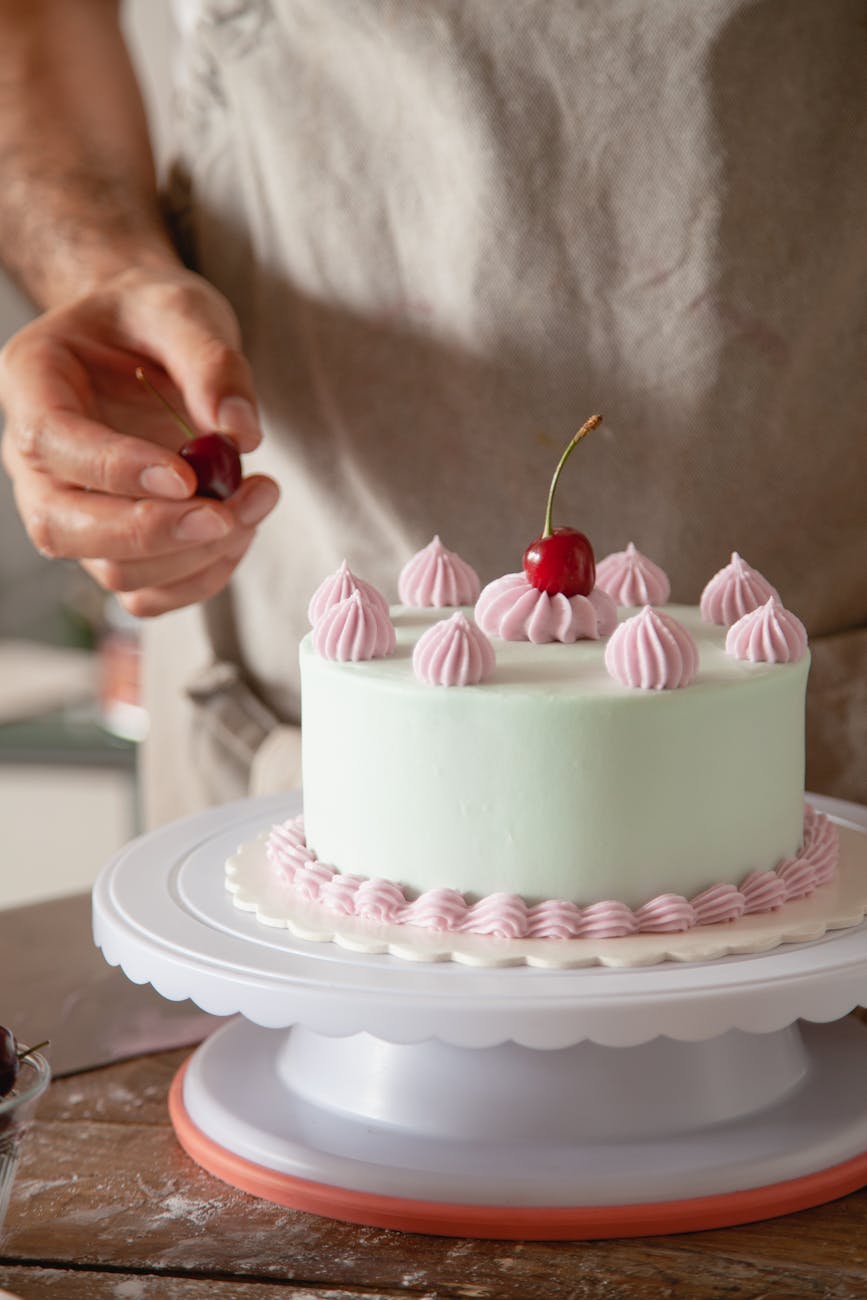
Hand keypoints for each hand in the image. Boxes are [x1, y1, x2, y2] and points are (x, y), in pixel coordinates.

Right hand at [0, 265, 279, 616]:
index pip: (52, 441)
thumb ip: (212, 362)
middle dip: (154, 532)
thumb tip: (241, 435)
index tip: (188, 477)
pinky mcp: (112, 546)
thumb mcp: (184, 310)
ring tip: (255, 502)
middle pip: (65, 527)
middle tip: (230, 512)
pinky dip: (199, 581)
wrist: (151, 342)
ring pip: (112, 571)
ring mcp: (71, 511)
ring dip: (193, 556)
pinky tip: (241, 534)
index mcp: (32, 383)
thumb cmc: (154, 320)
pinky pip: (145, 595)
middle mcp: (36, 460)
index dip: (116, 469)